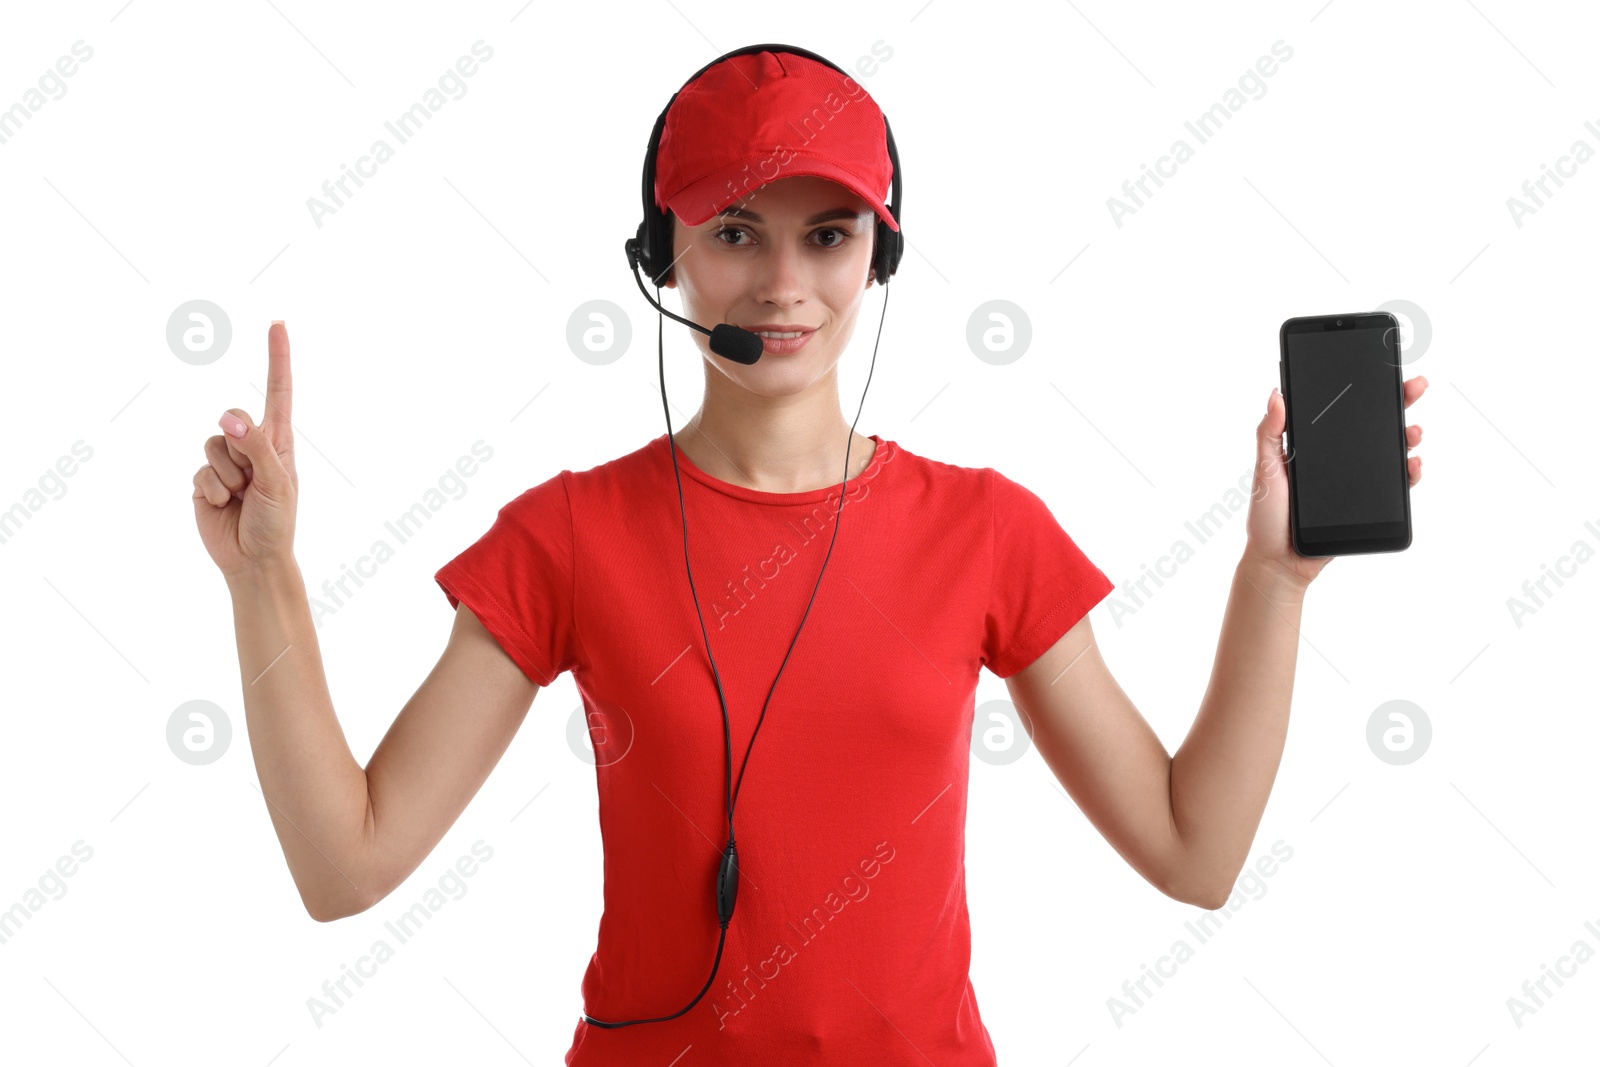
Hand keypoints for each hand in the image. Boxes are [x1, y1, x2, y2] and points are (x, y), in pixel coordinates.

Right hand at [191, 321, 298, 579]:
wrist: (253, 560)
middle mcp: (252, 445)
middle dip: (239, 450)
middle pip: (232, 418)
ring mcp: (227, 461)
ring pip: (212, 443)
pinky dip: (211, 491)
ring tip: (239, 497)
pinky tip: (222, 506)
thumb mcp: (276, 482)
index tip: (278, 322)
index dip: (277, 357)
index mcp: (279, 441)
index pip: (278, 391)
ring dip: (225, 475)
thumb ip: (255, 446)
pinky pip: (198, 470)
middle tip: (252, 482)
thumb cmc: (277, 522)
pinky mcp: (204, 479)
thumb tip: (229, 417)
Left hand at [1243, 374, 1428, 588]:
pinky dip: (1409, 473)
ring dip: (1407, 437)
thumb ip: (1269, 433)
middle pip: (1373, 424)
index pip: (1342, 409)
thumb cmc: (1267, 515)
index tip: (1382, 370)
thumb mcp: (1265, 469)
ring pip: (1389, 451)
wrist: (1280, 561)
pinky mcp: (1367, 503)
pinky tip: (1413, 464)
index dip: (1363, 389)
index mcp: (1314, 443)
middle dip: (1397, 403)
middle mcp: (1338, 458)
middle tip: (1415, 387)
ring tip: (1413, 431)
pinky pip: (1395, 485)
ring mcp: (1355, 480)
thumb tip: (1277, 394)